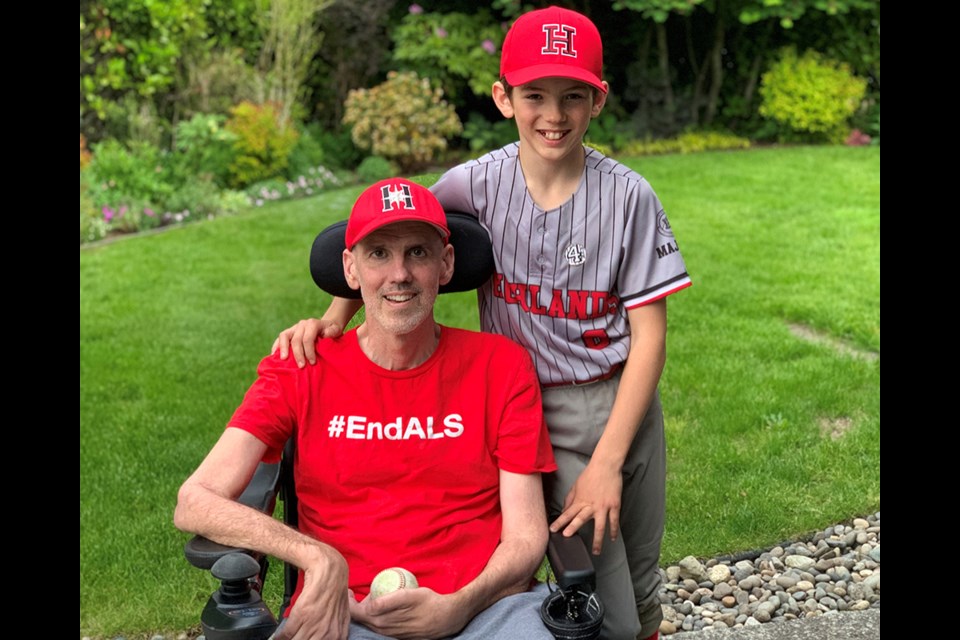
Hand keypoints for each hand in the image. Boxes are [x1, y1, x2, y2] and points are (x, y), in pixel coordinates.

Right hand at [271, 319, 340, 367]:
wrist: (327, 327)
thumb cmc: (332, 331)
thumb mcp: (336, 330)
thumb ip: (332, 332)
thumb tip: (324, 335)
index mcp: (312, 324)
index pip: (307, 338)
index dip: (309, 351)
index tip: (313, 362)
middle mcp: (302, 324)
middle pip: (296, 340)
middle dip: (298, 354)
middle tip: (301, 366)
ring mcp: (294, 328)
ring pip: (284, 336)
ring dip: (283, 348)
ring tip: (283, 360)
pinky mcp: (289, 332)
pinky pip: (280, 338)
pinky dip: (276, 346)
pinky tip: (274, 354)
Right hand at [273, 552, 350, 639]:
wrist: (329, 574)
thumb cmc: (334, 593)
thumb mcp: (340, 618)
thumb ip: (333, 633)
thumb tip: (326, 639)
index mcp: (337, 636)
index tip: (302, 638)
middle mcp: (326, 635)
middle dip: (299, 639)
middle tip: (296, 636)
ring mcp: (313, 627)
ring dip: (290, 639)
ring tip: (285, 637)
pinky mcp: (301, 617)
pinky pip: (286, 635)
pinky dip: (280, 636)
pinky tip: (279, 635)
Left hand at [350, 587, 468, 639]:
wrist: (446, 618)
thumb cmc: (428, 603)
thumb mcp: (409, 596)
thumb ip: (388, 601)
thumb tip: (370, 605)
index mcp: (382, 621)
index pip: (356, 612)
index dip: (348, 602)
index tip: (348, 589)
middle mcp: (383, 630)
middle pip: (361, 618)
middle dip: (354, 606)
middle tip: (355, 591)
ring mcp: (389, 633)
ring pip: (370, 622)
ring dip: (365, 610)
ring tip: (370, 595)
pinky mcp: (396, 633)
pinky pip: (379, 624)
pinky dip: (375, 614)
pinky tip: (382, 604)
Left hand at [549, 460, 622, 554]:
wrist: (606, 466)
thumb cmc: (591, 474)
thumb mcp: (576, 486)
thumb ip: (570, 499)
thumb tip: (564, 510)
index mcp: (580, 500)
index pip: (567, 513)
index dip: (559, 522)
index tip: (552, 530)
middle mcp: (590, 505)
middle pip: (580, 519)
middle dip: (573, 528)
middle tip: (567, 537)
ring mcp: (603, 506)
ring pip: (599, 526)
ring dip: (597, 540)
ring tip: (595, 551)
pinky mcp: (614, 505)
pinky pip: (614, 521)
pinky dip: (613, 531)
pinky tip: (612, 538)